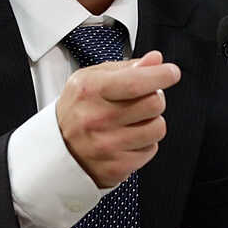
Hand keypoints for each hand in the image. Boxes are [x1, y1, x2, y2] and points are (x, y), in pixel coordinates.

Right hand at [56, 50, 177, 187]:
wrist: (56, 148)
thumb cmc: (78, 109)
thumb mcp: (92, 79)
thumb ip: (126, 68)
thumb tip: (155, 60)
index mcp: (90, 91)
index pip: (136, 82)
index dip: (161, 75)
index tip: (171, 72)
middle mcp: (97, 119)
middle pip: (154, 104)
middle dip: (155, 98)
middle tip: (143, 99)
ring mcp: (106, 145)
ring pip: (158, 128)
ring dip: (152, 122)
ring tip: (134, 121)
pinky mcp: (115, 167)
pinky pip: (151, 150)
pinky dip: (144, 143)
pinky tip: (127, 139)